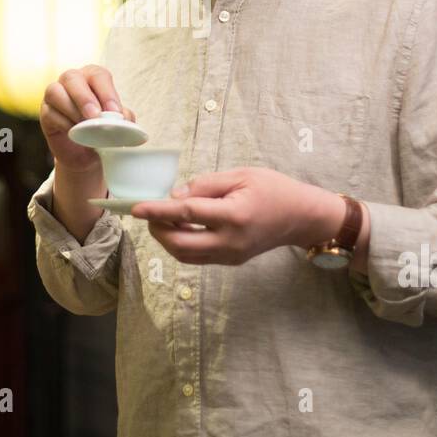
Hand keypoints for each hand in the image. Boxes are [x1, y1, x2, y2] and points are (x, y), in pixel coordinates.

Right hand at [39, 64, 136, 173]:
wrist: (87, 155)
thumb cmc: (103, 131)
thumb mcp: (118, 124)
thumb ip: (122, 118)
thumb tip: (123, 118)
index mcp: (92, 77)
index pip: (98, 76)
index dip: (107, 92)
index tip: (115, 112)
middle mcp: (72, 81)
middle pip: (72, 78)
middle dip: (84, 97)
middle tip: (95, 116)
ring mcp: (55, 95)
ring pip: (55, 92)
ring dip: (72, 109)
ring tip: (84, 126)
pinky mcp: (45, 112)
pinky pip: (50, 113)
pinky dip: (63, 123)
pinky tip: (74, 133)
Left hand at [130, 167, 342, 265]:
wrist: (301, 216)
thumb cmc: (274, 189)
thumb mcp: (241, 175)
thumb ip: (206, 185)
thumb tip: (175, 196)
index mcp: (234, 215)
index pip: (186, 214)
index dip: (157, 210)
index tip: (134, 207)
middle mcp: (230, 241)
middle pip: (179, 244)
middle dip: (157, 229)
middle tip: (148, 212)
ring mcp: (230, 256)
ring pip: (185, 256)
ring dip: (166, 239)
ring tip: (162, 218)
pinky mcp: (230, 261)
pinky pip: (197, 257)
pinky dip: (181, 244)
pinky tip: (179, 227)